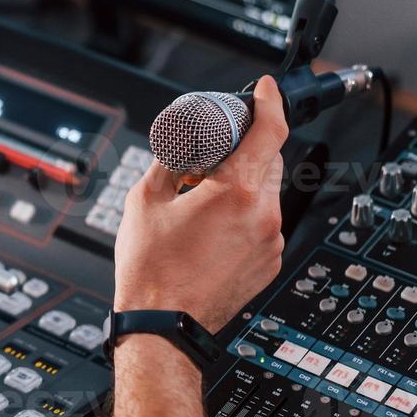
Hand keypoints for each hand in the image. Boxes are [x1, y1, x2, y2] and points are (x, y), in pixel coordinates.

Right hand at [113, 75, 288, 332]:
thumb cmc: (152, 271)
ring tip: (203, 198)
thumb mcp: (145, 200)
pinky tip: (212, 228)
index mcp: (236, 192)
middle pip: (269, 160)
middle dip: (245, 150)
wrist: (164, 325)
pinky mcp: (269, 262)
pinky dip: (244, 215)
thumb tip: (178, 144)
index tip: (266, 91)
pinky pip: (264, 224)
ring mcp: (271, 242)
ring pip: (266, 194)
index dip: (270, 103)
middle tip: (212, 154)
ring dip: (242, 185)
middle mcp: (264, 216)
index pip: (270, 131)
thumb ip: (168, 162)